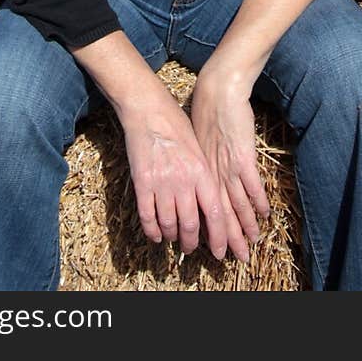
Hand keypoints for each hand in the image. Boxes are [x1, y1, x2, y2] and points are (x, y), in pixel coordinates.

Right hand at [116, 79, 228, 260]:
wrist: (148, 109)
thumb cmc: (176, 125)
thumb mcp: (198, 149)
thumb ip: (203, 176)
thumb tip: (208, 204)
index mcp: (202, 172)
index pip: (215, 215)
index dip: (219, 238)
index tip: (219, 252)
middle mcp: (183, 181)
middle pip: (190, 226)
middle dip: (192, 243)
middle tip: (191, 248)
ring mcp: (161, 183)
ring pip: (169, 225)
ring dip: (172, 237)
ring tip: (174, 238)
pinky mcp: (142, 183)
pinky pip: (147, 217)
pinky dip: (152, 231)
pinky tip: (156, 235)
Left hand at [190, 62, 270, 262]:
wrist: (219, 90)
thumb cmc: (208, 110)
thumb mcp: (199, 139)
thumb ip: (204, 158)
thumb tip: (205, 172)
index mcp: (202, 171)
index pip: (206, 208)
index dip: (212, 230)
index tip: (215, 248)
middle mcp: (214, 174)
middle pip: (222, 214)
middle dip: (230, 238)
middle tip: (235, 257)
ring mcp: (228, 167)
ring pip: (237, 205)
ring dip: (246, 226)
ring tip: (253, 242)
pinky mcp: (243, 157)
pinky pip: (252, 186)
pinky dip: (258, 202)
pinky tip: (265, 214)